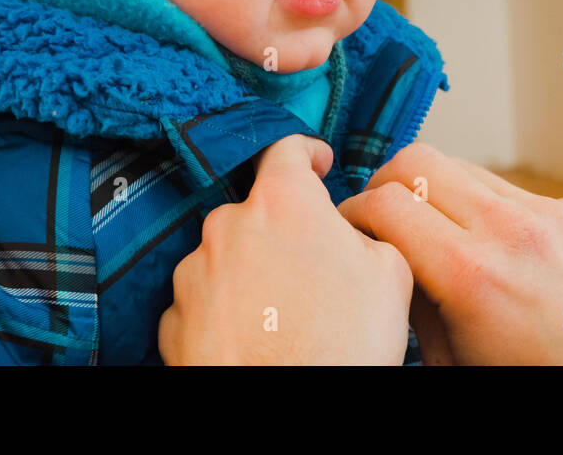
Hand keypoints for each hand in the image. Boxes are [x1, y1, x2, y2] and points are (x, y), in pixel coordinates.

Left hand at [158, 134, 413, 364]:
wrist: (289, 413)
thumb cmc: (341, 347)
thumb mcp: (390, 273)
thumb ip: (366, 232)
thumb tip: (349, 234)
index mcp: (282, 203)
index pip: (286, 149)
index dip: (306, 153)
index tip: (316, 163)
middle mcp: (228, 227)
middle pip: (257, 211)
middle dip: (283, 232)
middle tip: (314, 269)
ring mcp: (193, 274)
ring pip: (227, 257)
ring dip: (252, 274)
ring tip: (286, 317)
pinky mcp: (172, 320)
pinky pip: (203, 301)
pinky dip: (225, 312)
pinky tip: (256, 338)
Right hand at [338, 142, 562, 364]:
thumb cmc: (546, 383)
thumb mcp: (457, 361)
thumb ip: (415, 304)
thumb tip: (386, 259)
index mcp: (471, 275)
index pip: (385, 203)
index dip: (353, 214)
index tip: (350, 230)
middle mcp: (508, 230)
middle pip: (416, 161)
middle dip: (385, 183)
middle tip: (380, 217)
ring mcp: (544, 213)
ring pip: (459, 165)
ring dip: (432, 188)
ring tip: (429, 228)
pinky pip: (503, 187)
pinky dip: (478, 203)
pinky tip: (480, 240)